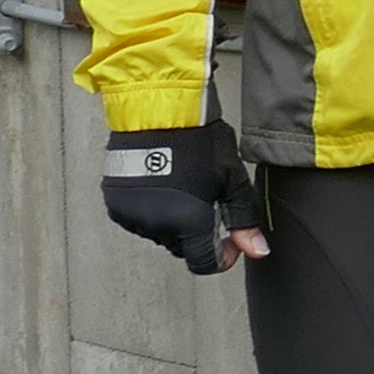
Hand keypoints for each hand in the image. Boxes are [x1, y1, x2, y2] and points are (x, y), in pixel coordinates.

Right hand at [99, 122, 256, 275]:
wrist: (158, 110)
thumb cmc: (199, 140)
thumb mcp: (231, 179)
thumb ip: (243, 219)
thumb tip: (258, 251)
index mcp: (188, 222)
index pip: (205, 263)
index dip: (222, 256)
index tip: (228, 239)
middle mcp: (157, 224)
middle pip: (183, 246)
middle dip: (197, 232)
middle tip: (205, 200)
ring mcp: (133, 215)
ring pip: (160, 232)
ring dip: (172, 220)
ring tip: (181, 186)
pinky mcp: (116, 203)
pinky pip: (138, 219)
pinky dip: (150, 209)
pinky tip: (160, 184)